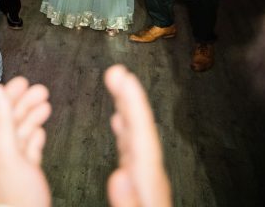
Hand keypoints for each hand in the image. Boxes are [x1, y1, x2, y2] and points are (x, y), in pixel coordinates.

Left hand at [0, 77, 51, 206]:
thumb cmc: (16, 198)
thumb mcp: (8, 153)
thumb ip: (1, 122)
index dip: (9, 96)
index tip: (21, 81)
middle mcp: (0, 154)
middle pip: (11, 122)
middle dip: (25, 103)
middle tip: (40, 89)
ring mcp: (13, 166)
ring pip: (21, 135)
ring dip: (32, 117)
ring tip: (45, 103)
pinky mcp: (26, 176)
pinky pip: (28, 151)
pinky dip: (34, 137)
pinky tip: (39, 132)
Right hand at [104, 65, 171, 206]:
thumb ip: (129, 202)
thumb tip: (118, 174)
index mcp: (149, 182)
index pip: (142, 135)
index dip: (133, 103)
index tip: (124, 75)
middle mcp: (149, 175)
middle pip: (140, 129)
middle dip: (128, 98)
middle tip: (115, 70)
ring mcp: (144, 178)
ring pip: (135, 136)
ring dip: (125, 108)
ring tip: (115, 84)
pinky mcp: (138, 184)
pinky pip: (130, 149)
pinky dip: (124, 130)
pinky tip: (118, 120)